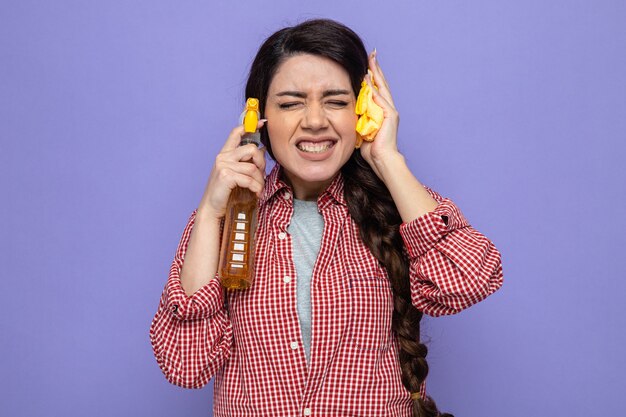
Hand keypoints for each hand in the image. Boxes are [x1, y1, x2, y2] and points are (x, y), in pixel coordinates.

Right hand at [197, 120, 266, 218]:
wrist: (212, 208)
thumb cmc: (225, 192)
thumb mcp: (235, 173)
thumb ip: (245, 162)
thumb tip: (262, 151)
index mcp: (224, 154)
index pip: (236, 132)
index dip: (250, 126)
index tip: (261, 123)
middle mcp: (222, 157)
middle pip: (252, 149)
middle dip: (261, 163)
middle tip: (261, 175)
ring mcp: (223, 166)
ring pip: (253, 168)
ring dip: (260, 181)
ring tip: (258, 189)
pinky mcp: (226, 177)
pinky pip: (249, 179)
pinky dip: (256, 188)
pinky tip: (256, 193)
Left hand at [358, 50, 401, 178]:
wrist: (381, 159)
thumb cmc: (371, 149)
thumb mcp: (361, 128)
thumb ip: (358, 117)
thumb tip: (348, 110)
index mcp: (381, 111)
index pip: (376, 89)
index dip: (372, 76)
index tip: (366, 63)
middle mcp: (388, 108)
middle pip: (381, 84)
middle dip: (376, 68)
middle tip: (372, 53)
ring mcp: (391, 111)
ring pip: (382, 88)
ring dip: (376, 73)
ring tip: (371, 60)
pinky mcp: (391, 115)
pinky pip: (381, 99)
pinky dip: (375, 89)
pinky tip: (369, 79)